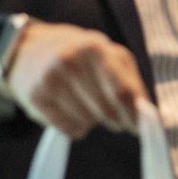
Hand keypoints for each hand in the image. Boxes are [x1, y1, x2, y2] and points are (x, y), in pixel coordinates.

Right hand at [4, 19, 148, 136]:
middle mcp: (71, 61)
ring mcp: (50, 79)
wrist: (29, 49)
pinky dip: (75, 127)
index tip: (138, 127)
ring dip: (92, 121)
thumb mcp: (109, 57)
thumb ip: (131, 84)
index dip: (134, 115)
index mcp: (95, 48)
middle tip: (113, 116)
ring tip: (84, 102)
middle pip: (106, 111)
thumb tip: (148, 117)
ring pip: (87, 123)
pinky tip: (69, 110)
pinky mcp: (35, 97)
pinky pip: (68, 129)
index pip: (123, 93)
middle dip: (115, 120)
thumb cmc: (82, 57)